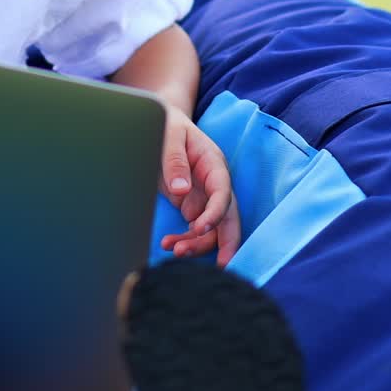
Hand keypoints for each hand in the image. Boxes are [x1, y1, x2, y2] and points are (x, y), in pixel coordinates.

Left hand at [157, 109, 240, 267]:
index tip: (199, 227)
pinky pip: (194, 230)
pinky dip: (184, 240)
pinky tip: (168, 244)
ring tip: (174, 251)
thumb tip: (182, 190)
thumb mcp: (169, 134)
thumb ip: (174, 160)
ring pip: (211, 229)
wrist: (162, 123)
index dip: (215, 213)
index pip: (223, 193)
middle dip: (226, 243)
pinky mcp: (191, 206)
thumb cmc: (168, 124)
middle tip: (221, 267)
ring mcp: (204, 197)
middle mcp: (214, 184)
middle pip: (227, 218)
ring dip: (198, 244)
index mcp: (214, 164)